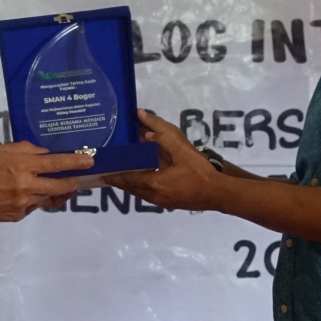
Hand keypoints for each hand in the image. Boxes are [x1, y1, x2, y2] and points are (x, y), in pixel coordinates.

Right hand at [0, 142, 92, 222]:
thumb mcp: (4, 150)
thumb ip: (28, 150)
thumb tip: (46, 154)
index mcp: (23, 166)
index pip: (56, 164)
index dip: (75, 163)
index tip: (89, 161)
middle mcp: (27, 186)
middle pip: (60, 186)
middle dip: (73, 183)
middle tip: (79, 179)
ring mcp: (24, 203)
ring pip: (47, 198)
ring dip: (52, 192)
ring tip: (48, 185)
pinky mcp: (19, 216)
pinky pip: (33, 207)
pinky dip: (33, 200)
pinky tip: (23, 195)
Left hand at [104, 109, 219, 211]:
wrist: (219, 193)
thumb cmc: (199, 172)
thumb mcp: (181, 148)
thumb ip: (161, 132)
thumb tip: (142, 118)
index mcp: (153, 184)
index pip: (127, 179)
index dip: (114, 175)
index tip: (101, 172)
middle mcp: (153, 196)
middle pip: (131, 188)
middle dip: (121, 180)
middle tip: (110, 171)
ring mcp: (162, 202)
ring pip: (140, 192)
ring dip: (132, 183)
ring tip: (125, 171)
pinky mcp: (170, 203)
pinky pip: (150, 194)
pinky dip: (143, 185)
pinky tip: (147, 176)